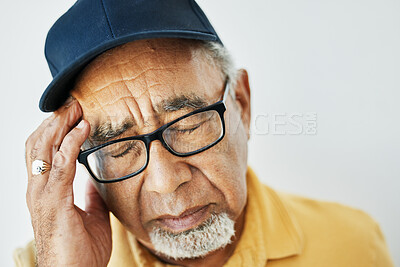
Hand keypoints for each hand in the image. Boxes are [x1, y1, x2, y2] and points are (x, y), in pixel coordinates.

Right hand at [25, 99, 111, 266]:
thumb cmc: (80, 250)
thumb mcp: (91, 214)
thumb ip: (89, 194)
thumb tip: (94, 178)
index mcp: (46, 191)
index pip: (43, 151)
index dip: (55, 130)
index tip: (72, 113)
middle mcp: (38, 189)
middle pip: (38, 143)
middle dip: (55, 120)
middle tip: (73, 102)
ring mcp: (42, 194)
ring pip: (43, 148)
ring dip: (60, 124)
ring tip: (76, 108)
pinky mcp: (53, 201)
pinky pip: (62, 164)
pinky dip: (71, 142)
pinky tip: (84, 129)